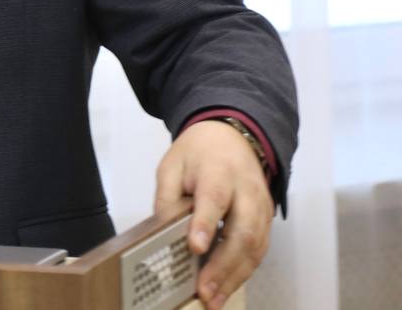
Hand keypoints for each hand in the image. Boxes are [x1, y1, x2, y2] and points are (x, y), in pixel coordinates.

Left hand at [154, 120, 273, 308]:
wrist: (232, 137)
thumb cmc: (197, 154)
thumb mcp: (172, 165)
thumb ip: (167, 198)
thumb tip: (162, 234)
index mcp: (218, 171)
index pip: (214, 198)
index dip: (206, 224)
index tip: (195, 248)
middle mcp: (246, 190)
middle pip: (242, 230)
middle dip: (223, 265)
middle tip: (204, 291)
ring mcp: (262, 206)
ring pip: (255, 246)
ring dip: (235, 277)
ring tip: (214, 300)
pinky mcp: (267, 219)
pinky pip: (260, 250)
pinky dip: (244, 272)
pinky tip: (227, 288)